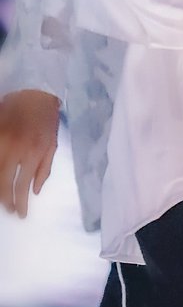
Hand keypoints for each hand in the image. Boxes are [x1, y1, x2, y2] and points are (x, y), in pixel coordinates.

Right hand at [0, 89, 59, 216]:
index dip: (20, 203)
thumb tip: (35, 192)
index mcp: (34, 152)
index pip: (22, 185)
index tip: (21, 214)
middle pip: (4, 182)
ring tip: (2, 198)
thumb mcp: (52, 144)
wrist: (33, 92)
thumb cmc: (46, 119)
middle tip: (10, 209)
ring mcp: (1, 140)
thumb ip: (44, 169)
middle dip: (6, 200)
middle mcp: (15, 148)